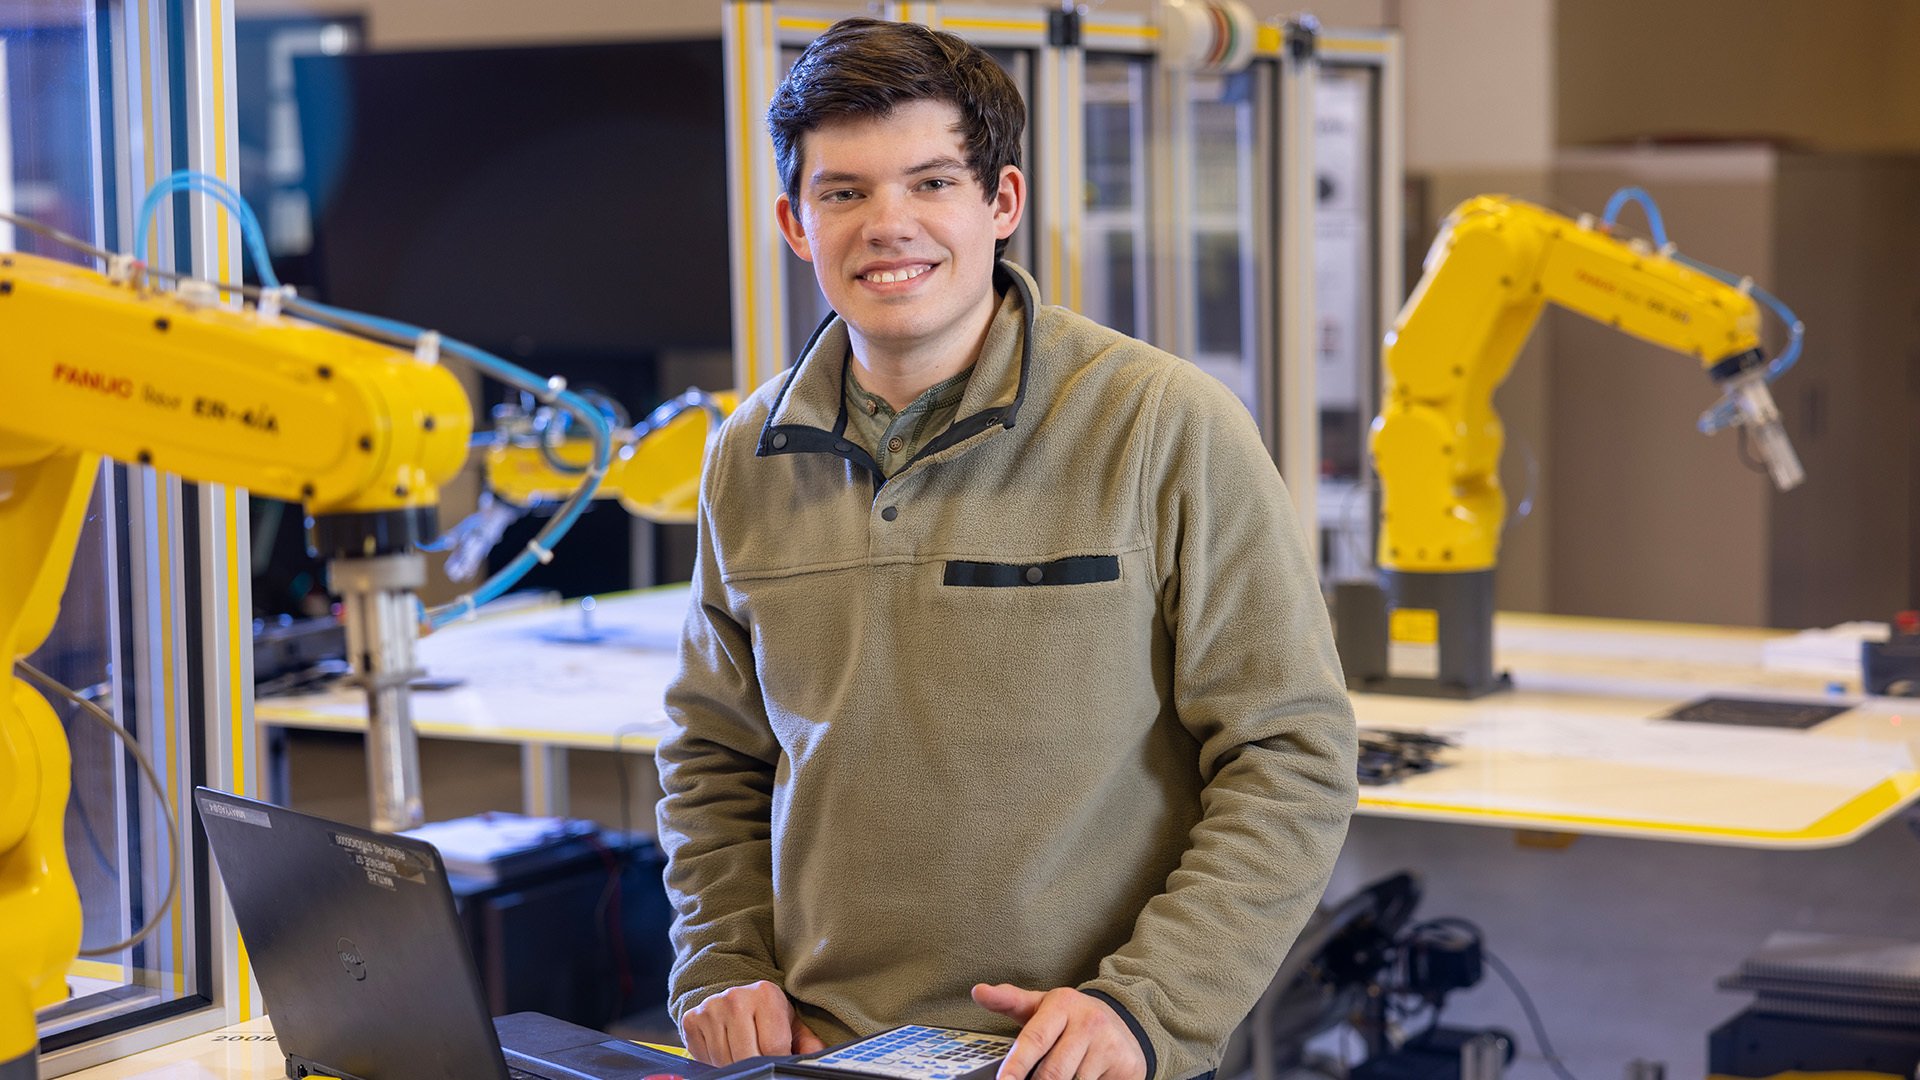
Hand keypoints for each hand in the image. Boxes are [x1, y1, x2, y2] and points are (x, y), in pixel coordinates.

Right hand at [681, 980, 825, 1064]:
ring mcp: (711, 1009)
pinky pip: (705, 1058)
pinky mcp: (692, 1020)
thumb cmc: (765, 1012)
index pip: (774, 1048)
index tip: (779, 1059)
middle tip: (760, 1060)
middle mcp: (735, 998)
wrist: (730, 991)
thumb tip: (818, 1057)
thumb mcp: (789, 1021)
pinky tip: (725, 1049)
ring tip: (744, 1054)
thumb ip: (806, 1041)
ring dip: (736, 1066)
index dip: (778, 1060)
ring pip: (725, 1061)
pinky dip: (715, 1061)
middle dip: (756, 1065)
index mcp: (765, 995)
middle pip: (747, 1057)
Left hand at [971, 984, 1146, 1079]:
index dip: (1017, 1065)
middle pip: (1053, 1070)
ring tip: (1059, 1075)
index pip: (1035, 1039)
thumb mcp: (1041, 1006)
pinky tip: (1079, 1077)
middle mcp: (1088, 1020)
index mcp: (1062, 1004)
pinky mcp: (1125, 1063)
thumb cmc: (1071, 1019)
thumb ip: (1009, 1001)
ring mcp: (1108, 1042)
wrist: (1124, 1022)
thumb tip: (978, 991)